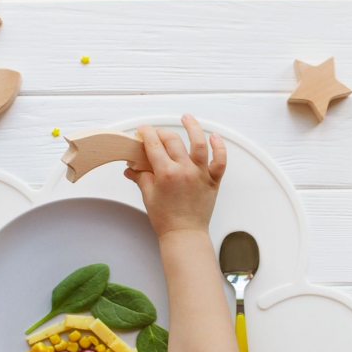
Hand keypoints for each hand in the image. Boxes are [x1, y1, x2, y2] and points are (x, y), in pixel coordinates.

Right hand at [124, 114, 226, 237]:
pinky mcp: (213, 180)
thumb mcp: (148, 196)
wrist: (184, 234)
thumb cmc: (166, 219)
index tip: (142, 130)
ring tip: (186, 118)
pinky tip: (213, 136)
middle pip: (172, 140)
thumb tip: (131, 168)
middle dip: (161, 132)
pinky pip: (220, 160)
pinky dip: (219, 147)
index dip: (146, 134)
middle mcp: (184, 170)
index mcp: (166, 173)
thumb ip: (140, 178)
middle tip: (155, 133)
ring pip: (199, 143)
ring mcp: (201, 174)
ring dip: (193, 127)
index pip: (153, 145)